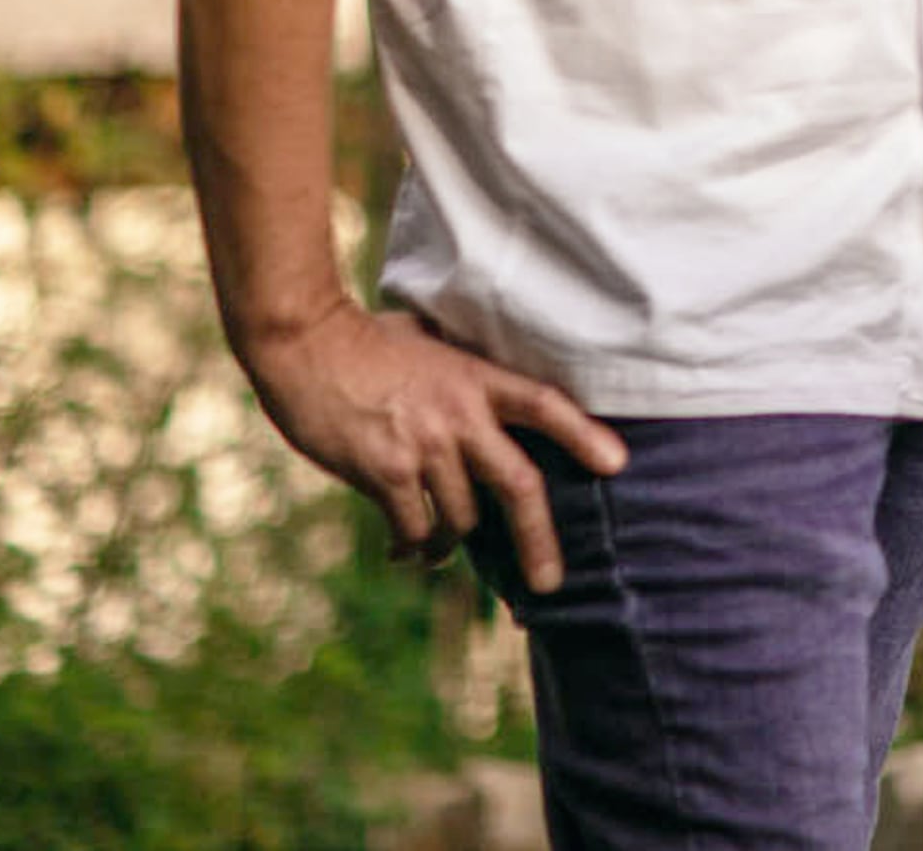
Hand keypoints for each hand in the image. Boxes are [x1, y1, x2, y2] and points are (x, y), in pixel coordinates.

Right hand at [239, 298, 626, 593]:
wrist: (305, 343)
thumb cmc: (366, 340)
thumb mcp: (431, 344)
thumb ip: (461, 375)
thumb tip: (480, 398)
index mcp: (477, 379)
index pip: (545, 405)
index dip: (583, 434)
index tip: (617, 464)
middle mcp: (460, 416)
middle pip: (518, 484)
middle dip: (538, 539)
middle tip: (549, 583)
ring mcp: (424, 446)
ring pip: (460, 517)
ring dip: (451, 542)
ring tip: (438, 550)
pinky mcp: (385, 471)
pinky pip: (413, 528)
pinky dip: (412, 547)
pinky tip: (402, 552)